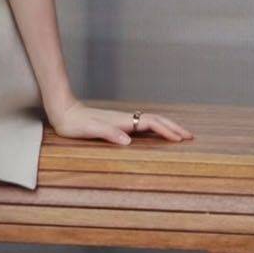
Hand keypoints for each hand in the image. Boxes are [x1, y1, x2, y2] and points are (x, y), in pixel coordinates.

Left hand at [47, 99, 194, 145]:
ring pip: (150, 121)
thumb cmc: (74, 123)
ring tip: (180, 134)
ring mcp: (122, 119)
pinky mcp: (117, 123)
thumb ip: (108, 133)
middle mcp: (125, 118)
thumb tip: (128, 141)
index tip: (181, 139)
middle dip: (174, 127)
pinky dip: (155, 128)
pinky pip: (142, 124)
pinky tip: (156, 133)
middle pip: (155, 120)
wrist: (62, 111)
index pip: (151, 123)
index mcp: (122, 121)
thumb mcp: (90, 129)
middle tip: (190, 136)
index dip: (167, 130)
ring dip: (167, 127)